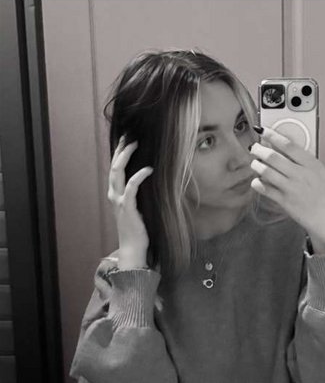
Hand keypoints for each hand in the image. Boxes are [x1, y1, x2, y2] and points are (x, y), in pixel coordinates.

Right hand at [108, 135, 152, 267]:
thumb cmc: (138, 226)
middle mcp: (113, 194)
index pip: (115, 167)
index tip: (127, 137)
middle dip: (121, 149)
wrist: (133, 247)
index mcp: (115, 193)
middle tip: (130, 135)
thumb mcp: (138, 204)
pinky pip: (131, 188)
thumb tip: (152, 173)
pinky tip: (148, 169)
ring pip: (117, 173)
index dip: (119, 151)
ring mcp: (119, 201)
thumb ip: (139, 191)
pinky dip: (138, 176)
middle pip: (113, 166)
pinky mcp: (127, 208)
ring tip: (136, 144)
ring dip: (126, 156)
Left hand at [249, 126, 324, 251]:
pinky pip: (265, 189)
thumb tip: (289, 153)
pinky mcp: (285, 202)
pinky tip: (257, 181)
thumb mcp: (323, 175)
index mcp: (313, 165)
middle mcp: (301, 174)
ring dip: (257, 166)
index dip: (273, 136)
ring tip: (255, 163)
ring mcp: (291, 188)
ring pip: (266, 172)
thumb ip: (306, 164)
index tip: (264, 130)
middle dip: (259, 150)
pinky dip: (258, 184)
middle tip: (254, 148)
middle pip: (273, 157)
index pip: (289, 145)